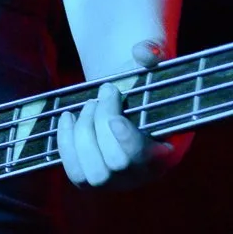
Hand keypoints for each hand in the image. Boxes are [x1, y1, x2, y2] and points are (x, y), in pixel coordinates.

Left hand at [57, 38, 191, 187]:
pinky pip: (74, 172)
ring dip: (84, 135)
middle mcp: (142, 175)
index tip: (115, 120)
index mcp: (166, 153)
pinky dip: (66, 143)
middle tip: (103, 95)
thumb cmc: (141, 83)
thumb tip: (143, 52)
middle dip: (102, 125)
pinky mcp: (90, 180)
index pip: (146, 158)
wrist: (123, 101)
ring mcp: (115, 182)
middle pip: (117, 163)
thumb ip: (153, 53)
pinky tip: (68, 118)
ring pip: (94, 174)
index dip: (127, 142)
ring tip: (88, 106)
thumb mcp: (151, 64)